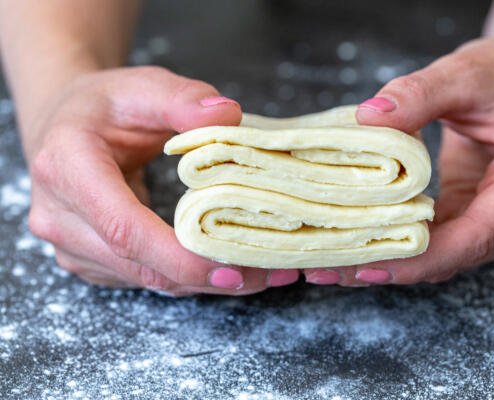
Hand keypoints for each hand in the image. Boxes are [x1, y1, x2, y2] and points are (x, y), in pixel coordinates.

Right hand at [27, 66, 299, 294]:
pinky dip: (190, 278)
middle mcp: (60, 217)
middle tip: (271, 273)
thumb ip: (184, 98)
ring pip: (148, 280)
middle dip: (208, 277)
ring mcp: (71, 245)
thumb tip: (229, 117)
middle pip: (142, 265)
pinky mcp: (91, 260)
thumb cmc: (103, 105)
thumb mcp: (142, 86)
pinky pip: (146, 278)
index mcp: (67, 167)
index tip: (233, 268)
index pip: (124, 228)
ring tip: (263, 272)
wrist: (63, 127)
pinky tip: (229, 268)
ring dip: (206, 283)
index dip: (179, 257)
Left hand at [305, 32, 493, 285]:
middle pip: (457, 255)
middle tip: (330, 267)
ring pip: (446, 257)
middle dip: (393, 265)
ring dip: (392, 260)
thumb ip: (420, 93)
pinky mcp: (484, 220)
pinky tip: (361, 243)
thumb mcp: (466, 73)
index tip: (366, 264)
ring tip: (333, 262)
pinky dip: (404, 246)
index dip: (419, 258)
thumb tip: (368, 119)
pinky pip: (442, 243)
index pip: (476, 235)